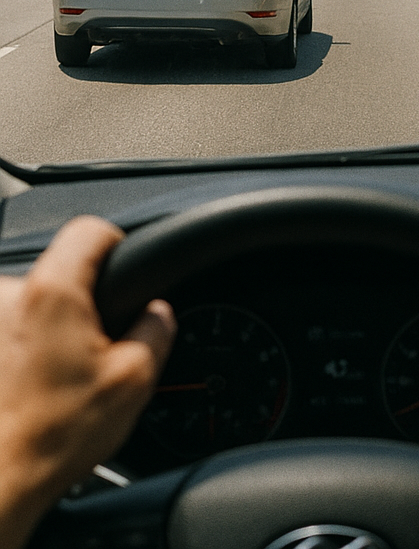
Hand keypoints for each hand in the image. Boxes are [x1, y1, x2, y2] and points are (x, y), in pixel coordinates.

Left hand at [0, 216, 175, 548]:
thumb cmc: (54, 434)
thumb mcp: (135, 379)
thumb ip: (157, 328)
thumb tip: (157, 313)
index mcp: (53, 292)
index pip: (92, 229)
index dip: (119, 244)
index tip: (128, 270)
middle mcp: (9, 296)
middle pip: (63, 268)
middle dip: (85, 301)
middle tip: (97, 345)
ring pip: (35, 301)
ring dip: (51, 326)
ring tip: (62, 372)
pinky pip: (13, 326)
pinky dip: (26, 347)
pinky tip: (34, 382)